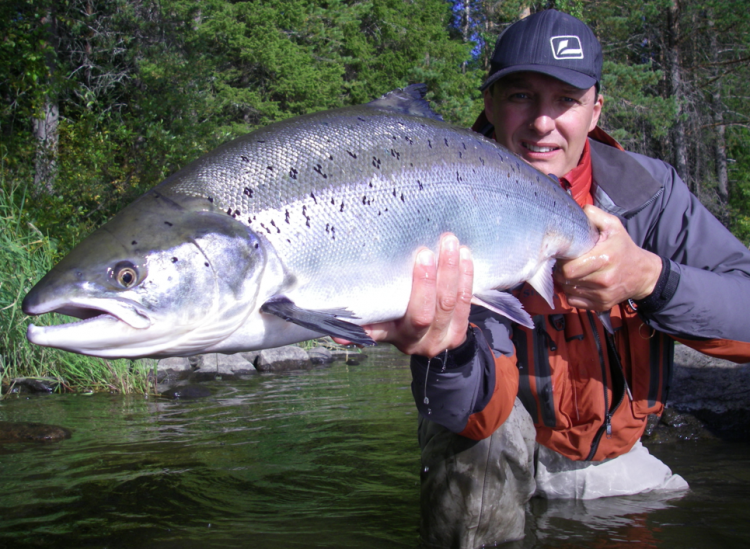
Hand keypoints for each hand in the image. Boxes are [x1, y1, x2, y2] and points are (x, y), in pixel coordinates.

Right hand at [334, 234, 473, 356]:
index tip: (418, 259)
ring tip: (450, 242)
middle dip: (433, 277)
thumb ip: (363, 325)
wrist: (428, 343)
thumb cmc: (397, 326)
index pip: (411, 317)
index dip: (417, 289)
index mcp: (403, 338)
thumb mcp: (380, 328)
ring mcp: (448, 336)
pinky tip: (465, 254)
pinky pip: (466, 300)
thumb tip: (336, 332)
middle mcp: (426, 341)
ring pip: (452, 301)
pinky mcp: (462, 330)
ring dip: (453, 270)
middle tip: (430, 248)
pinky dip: (466, 276)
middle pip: (433, 308)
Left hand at [554, 205, 661, 310]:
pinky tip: (579, 284)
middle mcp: (604, 280)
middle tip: (567, 263)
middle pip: (566, 280)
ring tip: (575, 272)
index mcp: (605, 258)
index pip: (569, 268)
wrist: (643, 273)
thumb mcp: (613, 226)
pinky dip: (573, 294)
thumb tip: (578, 210)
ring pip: (568, 291)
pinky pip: (574, 302)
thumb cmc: (623, 247)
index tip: (565, 255)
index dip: (562, 261)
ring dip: (567, 282)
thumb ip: (594, 216)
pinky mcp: (601, 305)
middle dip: (562, 271)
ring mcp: (602, 295)